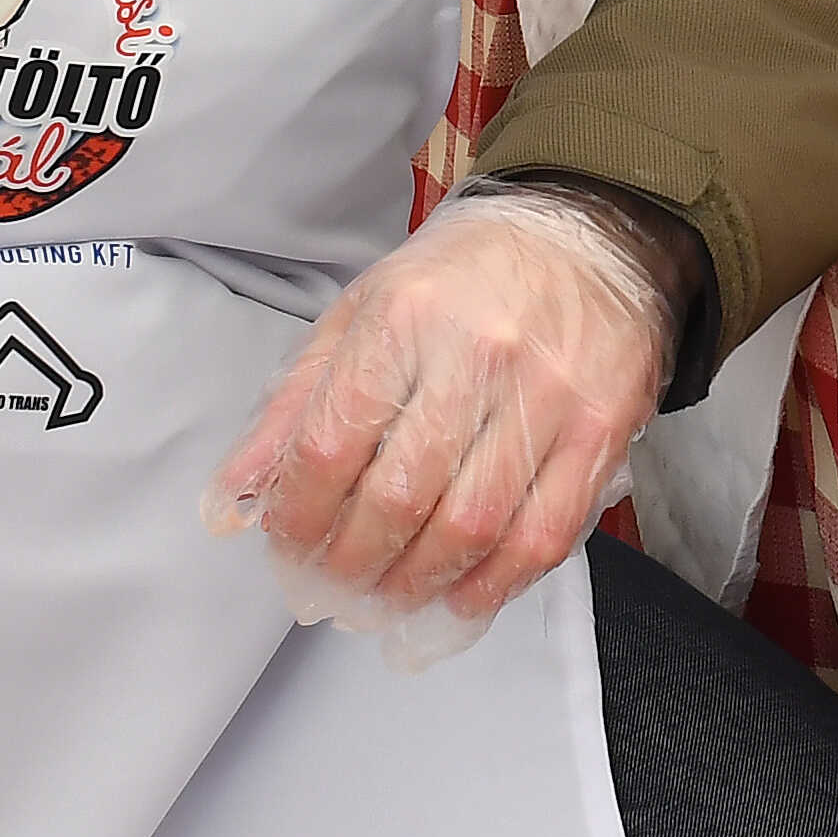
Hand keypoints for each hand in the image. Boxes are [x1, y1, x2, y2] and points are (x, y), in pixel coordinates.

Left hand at [203, 184, 682, 666]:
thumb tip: (233, 502)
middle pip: (399, 499)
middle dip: (353, 566)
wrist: (591, 234)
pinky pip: (545, 533)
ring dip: (416, 585)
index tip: (289, 549)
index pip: (332, 445)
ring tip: (387, 602)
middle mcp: (478, 353)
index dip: (300, 517)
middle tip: (335, 590)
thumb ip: (295, 406)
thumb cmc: (464, 278)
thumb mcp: (361, 312)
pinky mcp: (603, 428)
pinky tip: (460, 599)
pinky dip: (495, 584)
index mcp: (403, 317)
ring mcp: (549, 394)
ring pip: (471, 528)